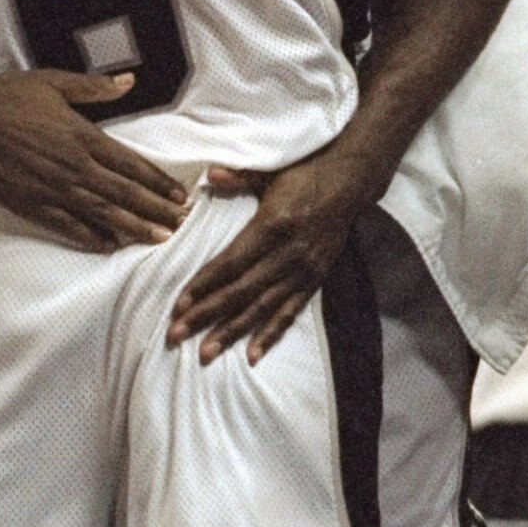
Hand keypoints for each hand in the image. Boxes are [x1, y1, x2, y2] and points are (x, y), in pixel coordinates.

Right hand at [0, 69, 188, 250]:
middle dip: (157, 210)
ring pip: (104, 213)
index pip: (132, 165)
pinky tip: (110, 246)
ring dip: (134, 227)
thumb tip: (129, 80)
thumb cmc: (7, 96)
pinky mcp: (31, 204)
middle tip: (182, 224)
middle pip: (126, 194)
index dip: (159, 182)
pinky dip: (91, 237)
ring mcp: (54, 188)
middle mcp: (75, 166)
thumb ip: (94, 87)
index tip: (180, 195)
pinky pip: (68, 225)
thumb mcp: (54, 82)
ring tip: (159, 238)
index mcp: (84, 136)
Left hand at [166, 144, 372, 362]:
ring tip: (205, 353)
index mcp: (273, 225)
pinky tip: (251, 356)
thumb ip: (239, 176)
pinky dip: (270, 335)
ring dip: (231, 332)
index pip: (230, 262)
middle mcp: (288, 254)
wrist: (351, 183)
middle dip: (205, 314)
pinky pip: (289, 313)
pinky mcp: (315, 280)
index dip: (203, 285)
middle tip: (175, 334)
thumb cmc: (305, 174)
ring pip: (261, 308)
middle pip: (240, 291)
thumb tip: (209, 174)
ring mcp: (303, 271)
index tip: (178, 305)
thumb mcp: (271, 171)